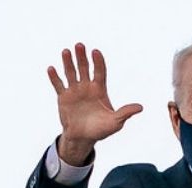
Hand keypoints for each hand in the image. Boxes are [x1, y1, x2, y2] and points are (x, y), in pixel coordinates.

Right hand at [47, 43, 142, 164]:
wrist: (83, 138)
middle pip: (84, 68)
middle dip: (82, 57)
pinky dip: (54, 77)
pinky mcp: (63, 97)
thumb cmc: (101, 129)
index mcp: (100, 90)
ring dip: (68, 63)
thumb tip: (140, 107)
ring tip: (66, 51)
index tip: (96, 51)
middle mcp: (87, 87)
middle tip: (80, 45)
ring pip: (71, 73)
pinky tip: (51, 68)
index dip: (98, 62)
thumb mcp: (115, 122)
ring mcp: (74, 91)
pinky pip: (58, 85)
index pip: (100, 72)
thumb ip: (125, 113)